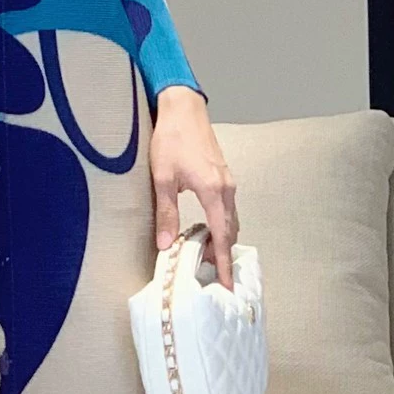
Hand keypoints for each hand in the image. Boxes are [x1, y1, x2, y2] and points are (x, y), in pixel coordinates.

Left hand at [151, 87, 238, 287]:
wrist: (182, 108)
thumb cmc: (171, 139)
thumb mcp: (162, 178)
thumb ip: (166, 213)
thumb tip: (166, 244)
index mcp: (213, 191)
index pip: (222, 237)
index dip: (223, 263)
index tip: (226, 284)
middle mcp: (226, 188)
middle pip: (230, 231)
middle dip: (221, 255)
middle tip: (210, 277)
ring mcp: (227, 181)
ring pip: (230, 220)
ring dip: (221, 240)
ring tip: (205, 259)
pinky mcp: (222, 176)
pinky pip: (227, 208)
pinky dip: (221, 225)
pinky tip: (206, 231)